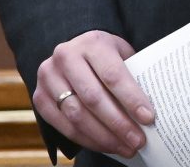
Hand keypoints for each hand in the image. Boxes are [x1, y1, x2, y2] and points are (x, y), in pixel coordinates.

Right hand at [35, 30, 153, 159]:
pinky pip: (64, 126)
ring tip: (125, 147)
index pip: (113, 75)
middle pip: (94, 98)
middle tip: (138, 141)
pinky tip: (105, 145)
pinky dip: (87, 140)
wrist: (74, 51)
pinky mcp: (40, 97)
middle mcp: (66, 57)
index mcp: (91, 43)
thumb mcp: (121, 55)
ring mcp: (49, 77)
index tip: (148, 118)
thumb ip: (133, 75)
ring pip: (77, 115)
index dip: (131, 99)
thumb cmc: (105, 56)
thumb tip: (150, 111)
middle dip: (119, 124)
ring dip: (104, 137)